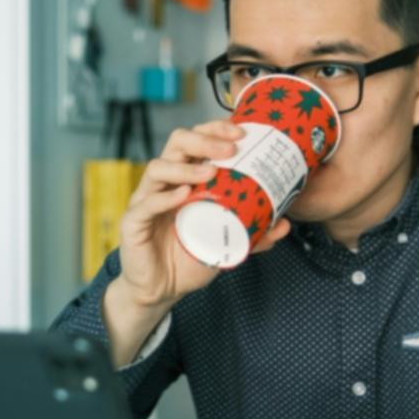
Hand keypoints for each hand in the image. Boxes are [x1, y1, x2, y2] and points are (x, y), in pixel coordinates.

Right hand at [114, 120, 292, 309]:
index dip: (215, 129)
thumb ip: (253, 232)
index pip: (196, 140)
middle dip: (204, 138)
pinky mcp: (133, 222)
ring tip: (211, 172)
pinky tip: (184, 195)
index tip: (242, 132)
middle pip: (177, 142)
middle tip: (231, 148)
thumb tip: (285, 224)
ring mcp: (146, 200)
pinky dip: (165, 197)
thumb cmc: (190, 258)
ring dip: (186, 166)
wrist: (162, 290)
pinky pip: (146, 203)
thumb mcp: (227, 242)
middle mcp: (165, 182)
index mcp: (185, 178)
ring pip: (157, 167)